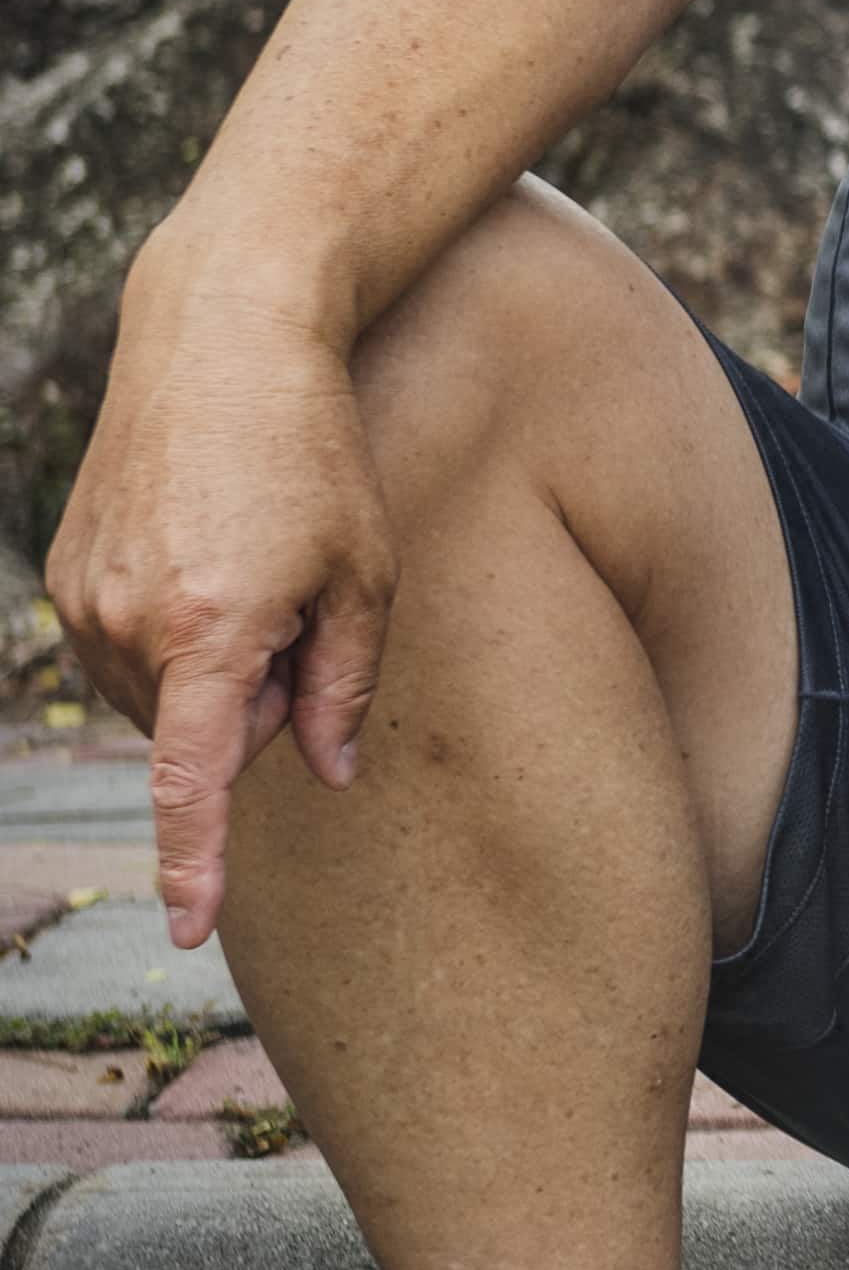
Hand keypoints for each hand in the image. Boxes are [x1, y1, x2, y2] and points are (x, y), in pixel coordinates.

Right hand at [42, 266, 393, 943]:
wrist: (219, 342)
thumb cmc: (315, 455)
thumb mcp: (366, 574)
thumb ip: (345, 688)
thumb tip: (324, 776)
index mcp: (212, 629)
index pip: (194, 779)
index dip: (195, 861)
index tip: (186, 928)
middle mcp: (126, 622)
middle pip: (204, 733)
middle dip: (259, 702)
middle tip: (301, 610)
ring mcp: (80, 597)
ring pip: (164, 697)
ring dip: (216, 666)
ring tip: (254, 565)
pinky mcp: (62, 573)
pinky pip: (130, 653)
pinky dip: (176, 635)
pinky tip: (210, 556)